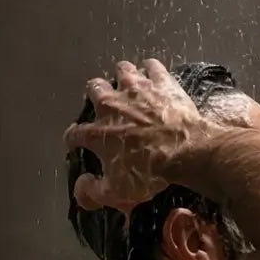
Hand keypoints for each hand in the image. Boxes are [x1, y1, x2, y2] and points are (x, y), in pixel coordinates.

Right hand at [64, 59, 206, 212]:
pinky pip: (152, 66)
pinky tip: (155, 76)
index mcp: (97, 133)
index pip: (74, 134)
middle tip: (107, 106)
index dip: (73, 139)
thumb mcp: (117, 193)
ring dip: (123, 76)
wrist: (185, 151)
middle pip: (94, 88)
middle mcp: (111, 105)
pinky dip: (152, 70)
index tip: (77, 142)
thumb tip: (81, 184)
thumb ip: (92, 192)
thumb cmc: (149, 172)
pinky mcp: (160, 82)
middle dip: (96, 94)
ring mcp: (136, 89)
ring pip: (122, 70)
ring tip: (130, 86)